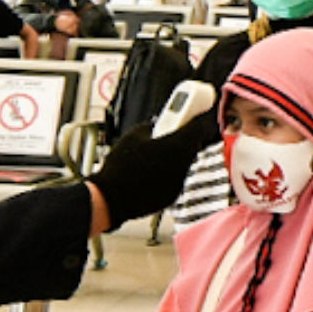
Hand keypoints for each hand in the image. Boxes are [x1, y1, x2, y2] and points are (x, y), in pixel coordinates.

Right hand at [86, 109, 218, 231]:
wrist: (111, 198)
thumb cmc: (121, 166)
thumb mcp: (132, 136)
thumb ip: (149, 127)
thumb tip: (154, 125)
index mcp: (177, 145)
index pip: (201, 127)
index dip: (200, 118)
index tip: (199, 113)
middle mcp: (184, 164)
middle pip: (193, 145)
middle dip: (185, 137)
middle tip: (174, 130)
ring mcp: (179, 181)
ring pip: (184, 162)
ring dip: (175, 155)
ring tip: (155, 153)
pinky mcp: (173, 194)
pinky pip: (175, 177)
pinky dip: (167, 172)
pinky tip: (150, 171)